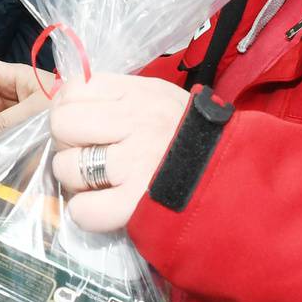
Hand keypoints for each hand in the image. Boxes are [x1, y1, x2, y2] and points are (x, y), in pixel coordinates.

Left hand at [48, 75, 191, 233]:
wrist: (240, 179)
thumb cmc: (197, 140)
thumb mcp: (162, 100)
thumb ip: (119, 97)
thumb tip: (67, 98)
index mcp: (139, 94)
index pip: (74, 89)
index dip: (70, 109)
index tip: (83, 126)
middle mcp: (135, 122)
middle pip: (62, 125)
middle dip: (68, 144)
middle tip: (87, 156)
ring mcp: (135, 164)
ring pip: (67, 167)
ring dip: (76, 181)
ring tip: (98, 183)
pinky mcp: (137, 205)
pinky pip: (84, 210)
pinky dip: (87, 213)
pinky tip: (103, 208)